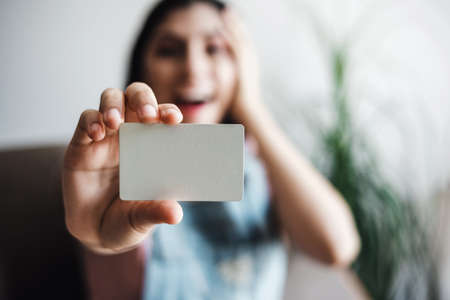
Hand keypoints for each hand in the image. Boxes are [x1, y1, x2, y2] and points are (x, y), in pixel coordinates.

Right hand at [63, 82, 183, 253]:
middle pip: (136, 96)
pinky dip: (91, 121)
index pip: (163, 117)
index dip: (168, 112)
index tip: (174, 119)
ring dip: (114, 104)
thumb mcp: (143, 218)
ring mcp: (106, 136)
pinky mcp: (81, 144)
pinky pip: (85, 120)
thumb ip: (156, 211)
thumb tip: (176, 214)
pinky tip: (96, 135)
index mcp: (154, 144)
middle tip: (147, 115)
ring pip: (110, 99)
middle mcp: (131, 134)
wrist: (96, 233)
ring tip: (116, 121)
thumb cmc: (128, 219)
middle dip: (142, 99)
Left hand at [222, 8, 265, 125]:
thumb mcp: (236, 87)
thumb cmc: (241, 104)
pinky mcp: (242, 66)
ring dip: (233, 24)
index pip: (243, 43)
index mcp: (250, 64)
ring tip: (225, 13)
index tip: (231, 21)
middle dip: (236, 23)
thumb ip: (230, 78)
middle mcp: (251, 60)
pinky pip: (235, 47)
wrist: (248, 110)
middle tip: (228, 11)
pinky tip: (220, 28)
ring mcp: (248, 62)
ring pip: (240, 38)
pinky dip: (229, 36)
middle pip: (243, 36)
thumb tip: (223, 78)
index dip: (238, 31)